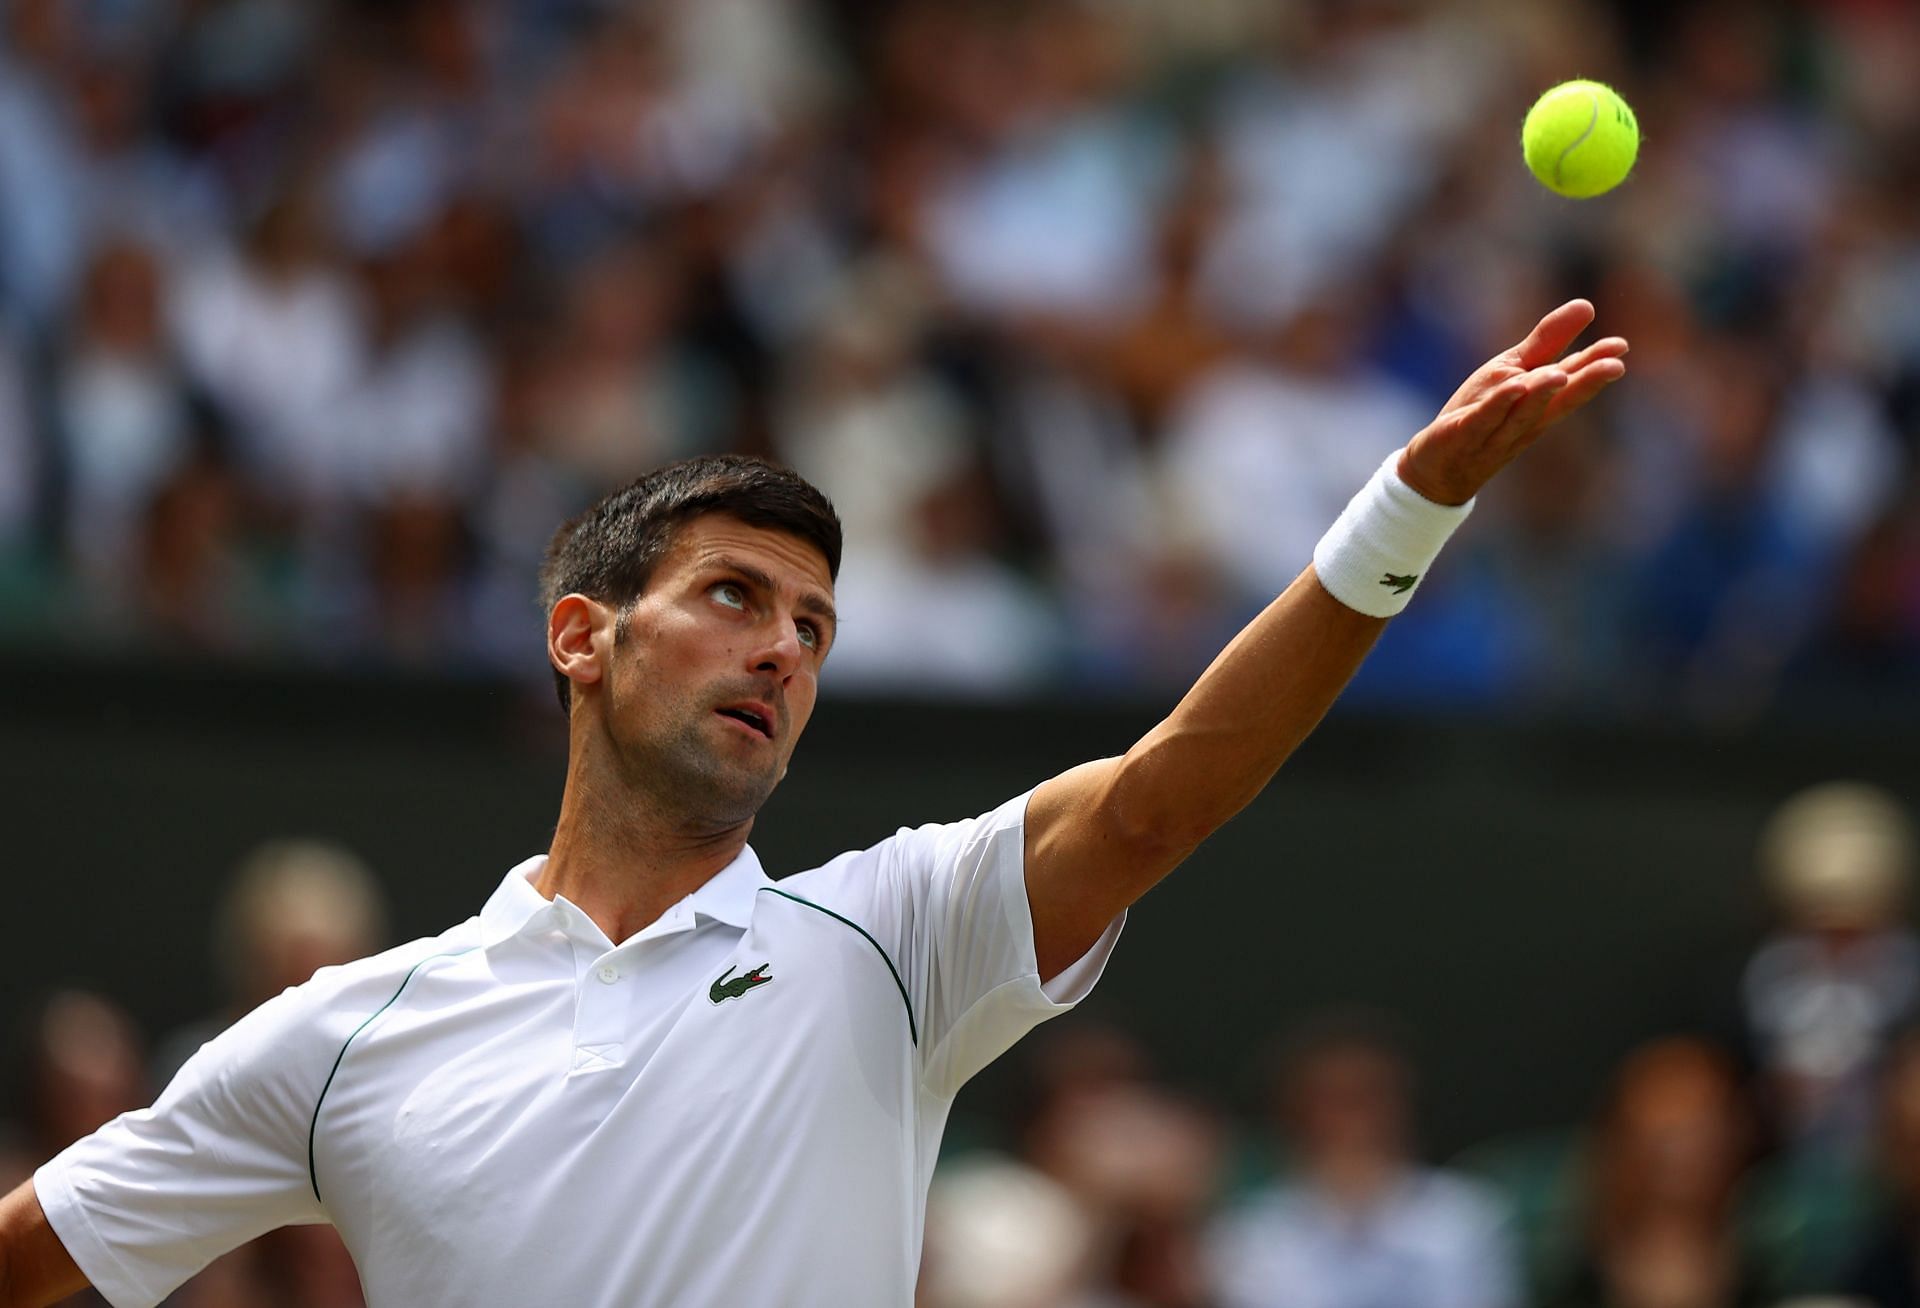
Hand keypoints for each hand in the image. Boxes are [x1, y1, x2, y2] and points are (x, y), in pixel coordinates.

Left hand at [1398, 299, 1628, 505]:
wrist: (1438, 467)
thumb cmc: (1482, 414)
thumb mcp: (1514, 371)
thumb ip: (1548, 342)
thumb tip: (1587, 305)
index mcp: (1541, 403)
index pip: (1572, 382)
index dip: (1595, 365)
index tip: (1621, 347)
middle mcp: (1525, 421)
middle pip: (1558, 401)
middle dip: (1585, 384)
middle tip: (1614, 366)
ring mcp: (1496, 432)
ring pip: (1523, 413)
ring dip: (1542, 394)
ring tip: (1559, 375)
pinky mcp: (1464, 435)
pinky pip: (1484, 420)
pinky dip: (1499, 405)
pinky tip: (1513, 386)